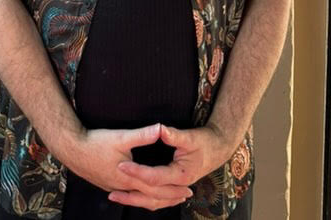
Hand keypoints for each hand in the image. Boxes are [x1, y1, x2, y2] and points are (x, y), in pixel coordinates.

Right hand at [68, 124, 193, 209]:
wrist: (72, 150)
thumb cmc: (96, 142)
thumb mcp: (121, 136)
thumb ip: (143, 135)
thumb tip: (161, 128)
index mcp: (129, 177)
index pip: (156, 188)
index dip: (173, 189)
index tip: (188, 188)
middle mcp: (123, 187)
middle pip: (150, 199)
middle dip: (169, 198)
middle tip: (185, 196)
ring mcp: (115, 188)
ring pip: (140, 200)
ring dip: (157, 200)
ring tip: (169, 198)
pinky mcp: (109, 185)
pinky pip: (130, 197)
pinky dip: (142, 198)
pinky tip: (143, 194)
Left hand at [112, 123, 233, 205]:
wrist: (218, 149)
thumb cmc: (205, 142)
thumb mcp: (190, 136)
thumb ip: (174, 135)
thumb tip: (160, 129)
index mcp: (181, 174)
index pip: (154, 176)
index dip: (137, 171)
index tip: (121, 164)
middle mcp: (178, 186)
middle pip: (151, 195)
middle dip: (131, 194)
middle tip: (111, 191)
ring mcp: (177, 189)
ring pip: (153, 202)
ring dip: (135, 200)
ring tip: (115, 196)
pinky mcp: (174, 187)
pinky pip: (157, 199)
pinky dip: (144, 199)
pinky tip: (132, 195)